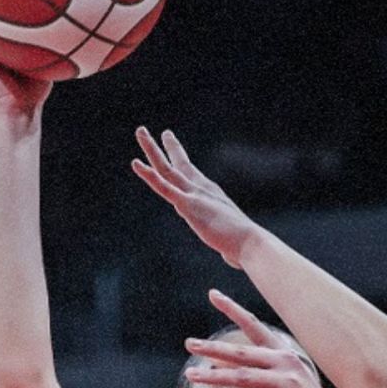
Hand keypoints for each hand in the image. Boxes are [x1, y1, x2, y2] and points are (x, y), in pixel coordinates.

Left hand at [131, 128, 258, 267]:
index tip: (171, 143)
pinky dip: (149, 175)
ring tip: (140, 131)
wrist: (250, 243)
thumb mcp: (231, 243)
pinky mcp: (188, 205)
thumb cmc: (245, 247)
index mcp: (211, 195)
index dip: (179, 157)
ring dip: (152, 149)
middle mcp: (202, 189)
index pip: (190, 173)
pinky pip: (164, 187)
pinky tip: (136, 164)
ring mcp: (194, 194)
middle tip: (156, 131)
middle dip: (166, 146)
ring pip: (167, 169)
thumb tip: (230, 256)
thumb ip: (226, 244)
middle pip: (178, 164)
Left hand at [183, 290, 346, 387]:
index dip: (234, 309)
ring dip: (213, 377)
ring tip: (191, 375)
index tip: (214, 294)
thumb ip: (263, 370)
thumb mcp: (287, 381)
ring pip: (242, 377)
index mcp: (284, 355)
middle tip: (190, 344)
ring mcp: (286, 384)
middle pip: (241, 354)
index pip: (255, 327)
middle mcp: (285, 364)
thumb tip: (228, 365)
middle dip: (213, 349)